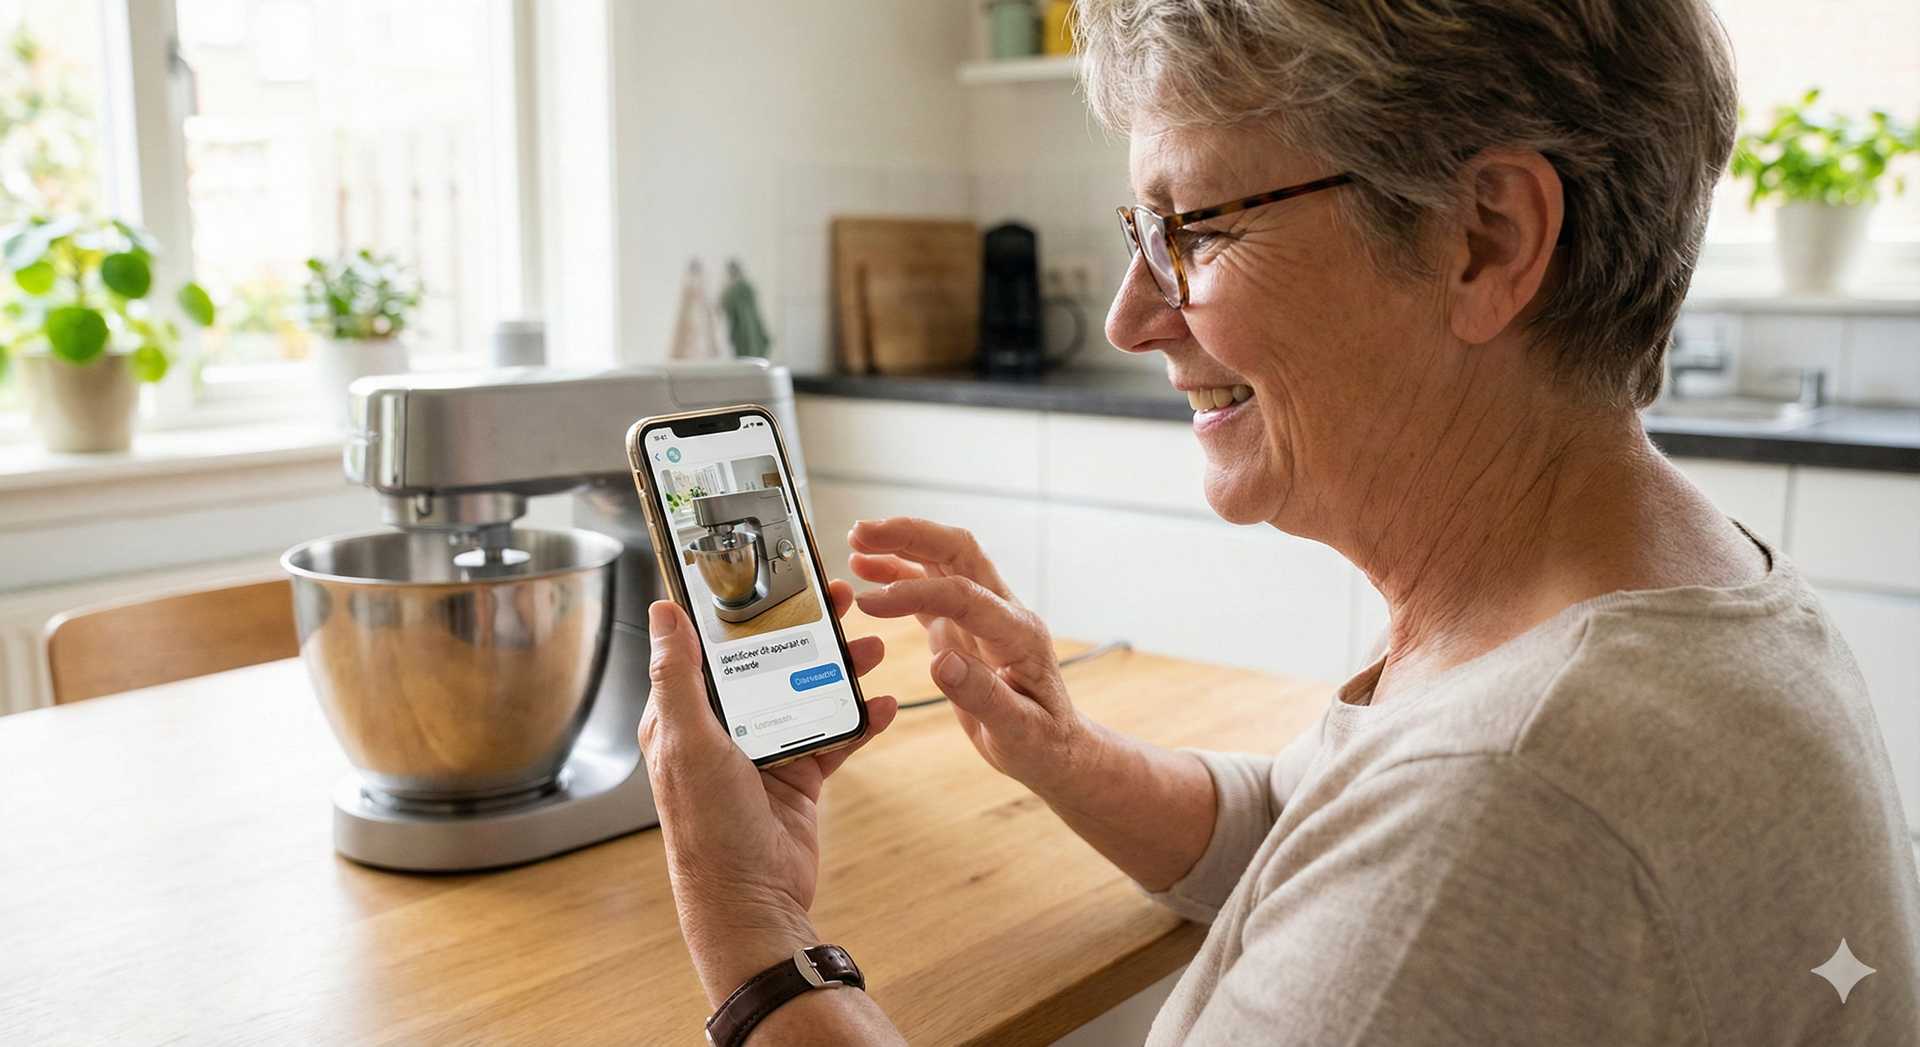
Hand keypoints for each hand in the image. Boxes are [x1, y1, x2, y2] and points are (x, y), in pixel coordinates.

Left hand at [637, 579, 898, 1006]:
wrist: (751, 901)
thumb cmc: (709, 828)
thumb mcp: (688, 741)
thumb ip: (679, 675)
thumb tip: (663, 610)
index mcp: (685, 715)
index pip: (713, 646)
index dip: (745, 609)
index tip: (778, 578)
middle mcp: (725, 730)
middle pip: (770, 662)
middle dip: (808, 630)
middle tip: (842, 600)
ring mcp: (766, 752)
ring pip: (808, 692)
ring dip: (841, 669)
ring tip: (873, 647)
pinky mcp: (800, 777)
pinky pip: (835, 737)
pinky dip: (861, 719)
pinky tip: (884, 703)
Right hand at [848, 518, 1086, 795]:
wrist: (1054, 747)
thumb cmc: (1041, 742)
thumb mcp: (1018, 732)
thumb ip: (983, 696)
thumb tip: (941, 663)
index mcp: (1019, 634)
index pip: (963, 595)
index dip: (914, 593)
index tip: (869, 604)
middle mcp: (1003, 612)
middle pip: (958, 551)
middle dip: (909, 535)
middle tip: (859, 534)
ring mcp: (984, 615)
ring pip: (944, 559)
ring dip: (901, 544)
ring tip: (855, 542)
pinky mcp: (965, 625)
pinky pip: (932, 586)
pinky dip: (899, 572)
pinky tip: (867, 570)